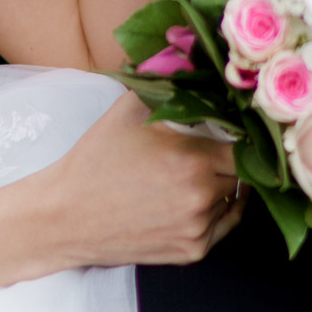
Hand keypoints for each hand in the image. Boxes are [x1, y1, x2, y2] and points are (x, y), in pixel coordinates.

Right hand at [47, 94, 241, 267]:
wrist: (68, 215)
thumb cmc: (98, 158)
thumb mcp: (131, 107)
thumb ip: (171, 82)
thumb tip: (199, 60)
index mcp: (192, 160)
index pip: (244, 143)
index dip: (240, 131)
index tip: (230, 124)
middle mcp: (201, 198)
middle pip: (239, 170)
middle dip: (226, 155)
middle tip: (209, 144)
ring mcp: (197, 230)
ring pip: (232, 196)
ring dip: (220, 181)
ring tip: (191, 170)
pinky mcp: (191, 252)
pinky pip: (224, 224)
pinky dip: (218, 208)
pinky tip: (198, 193)